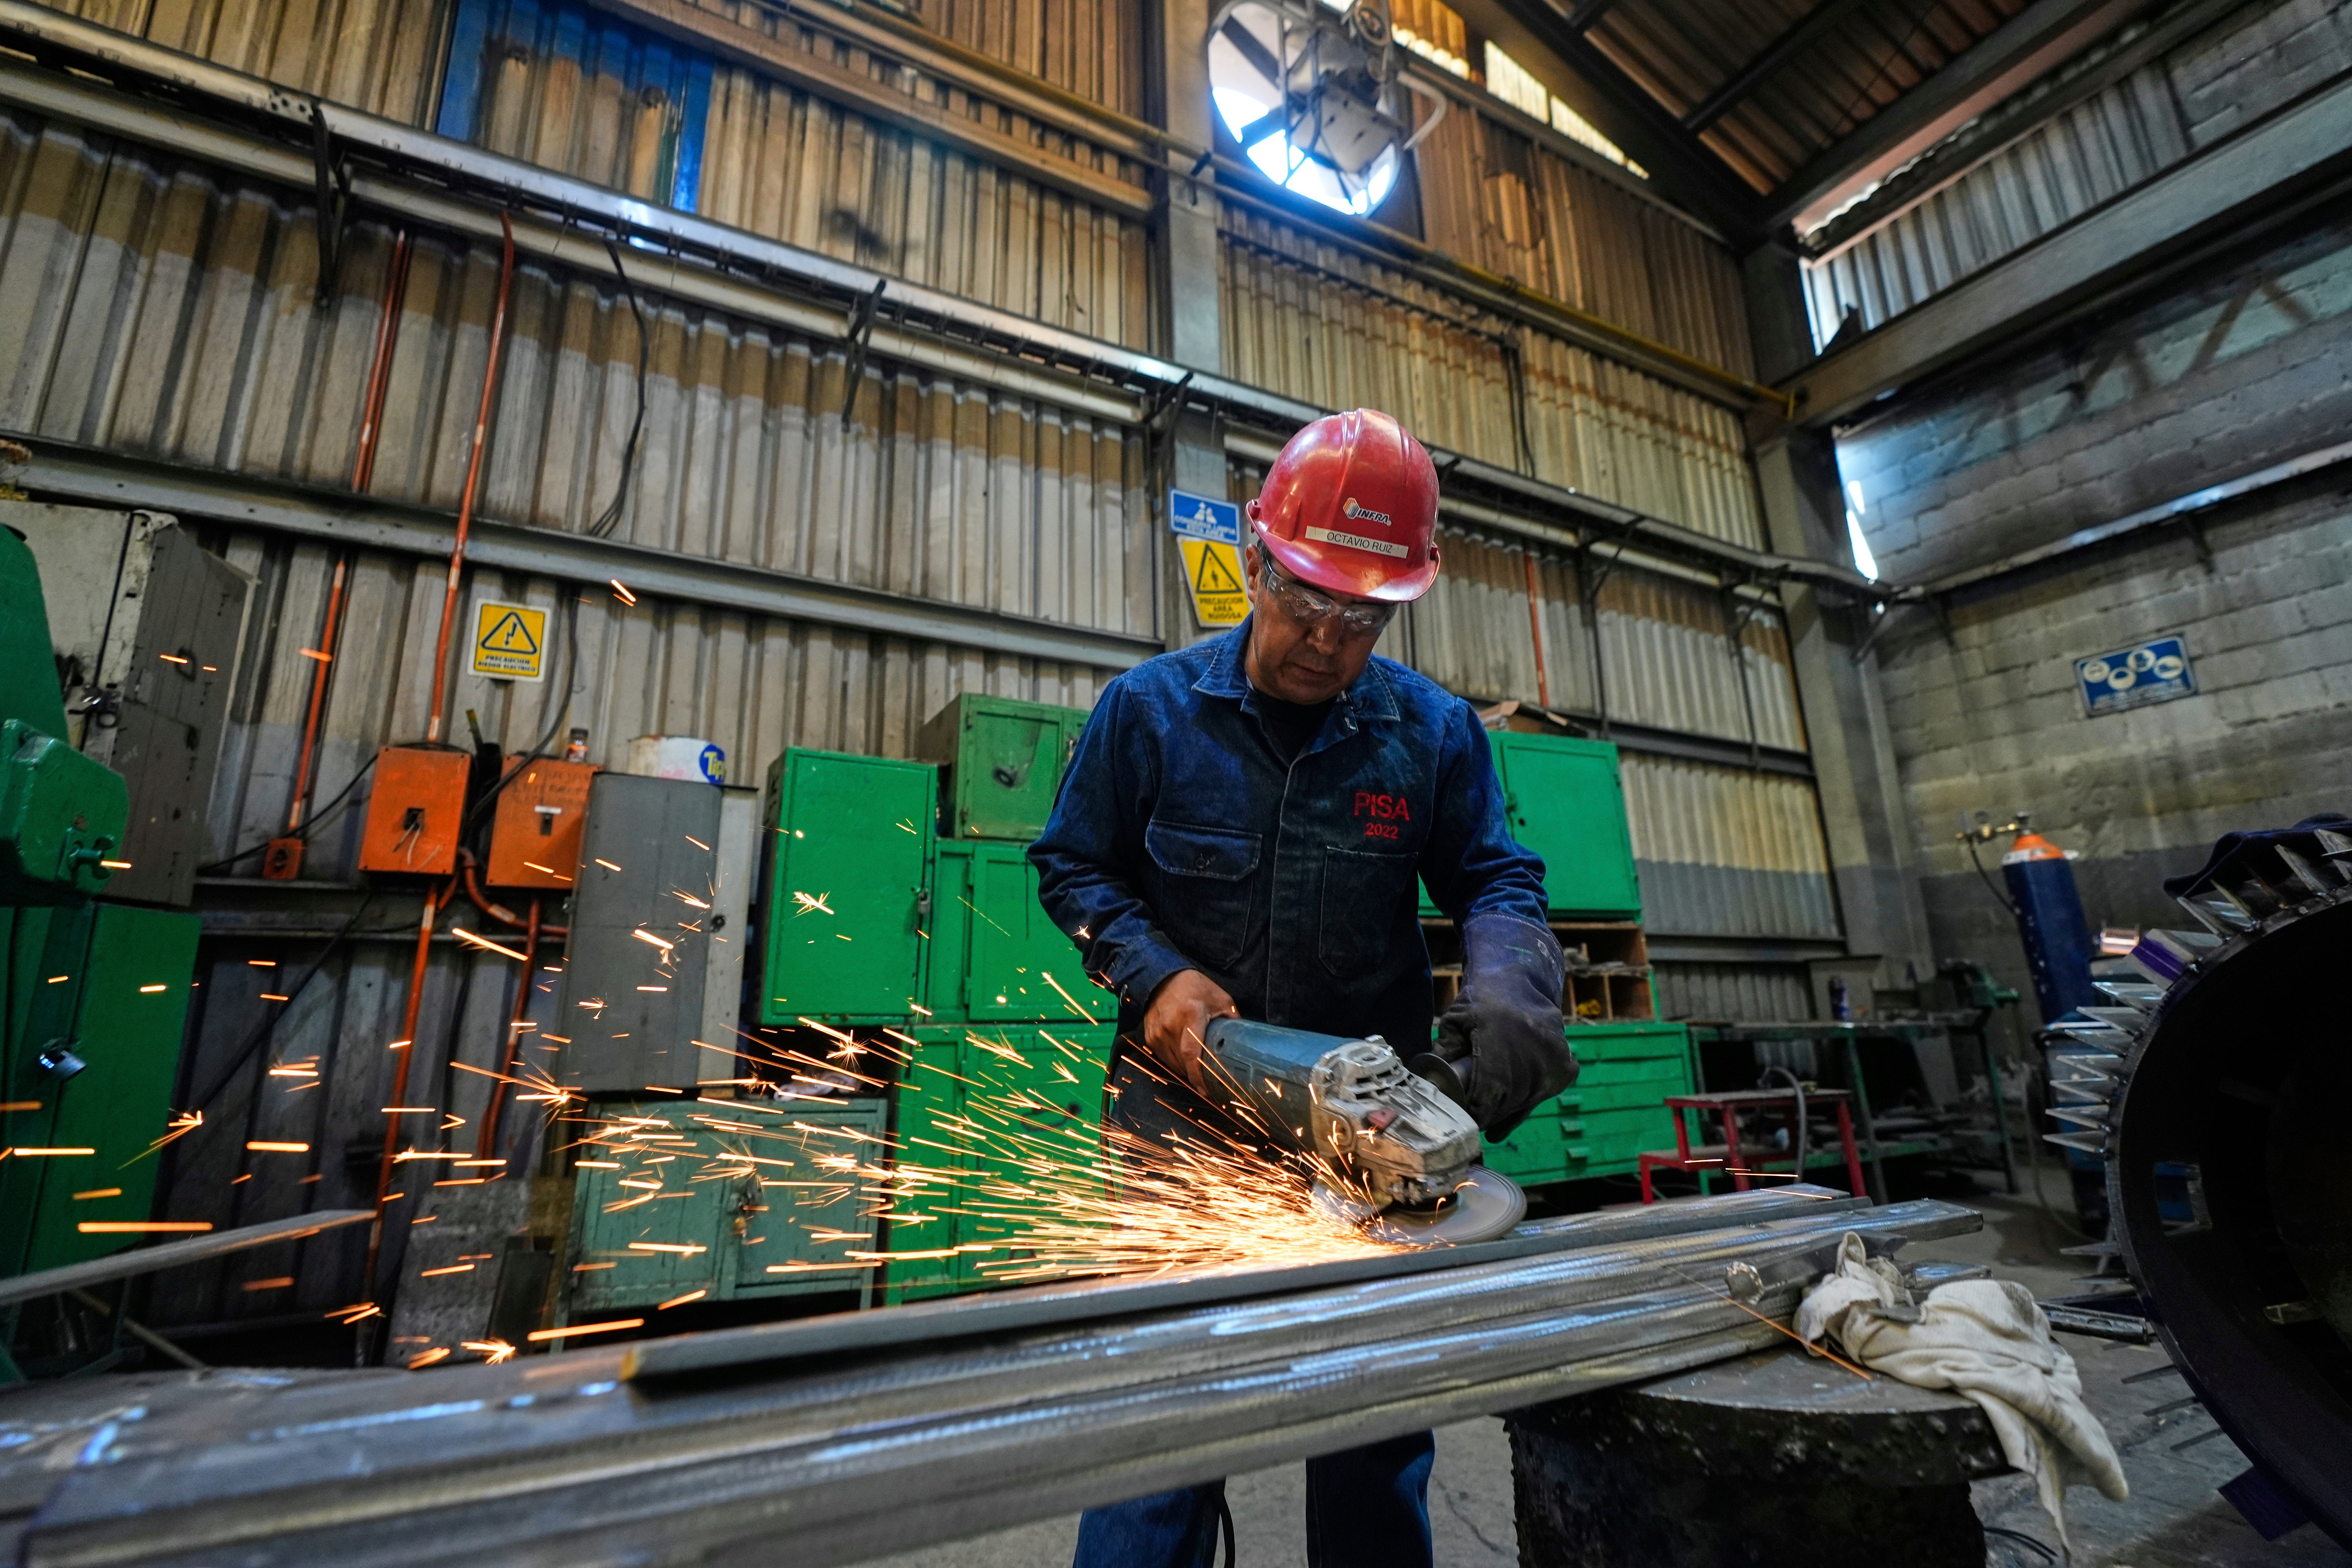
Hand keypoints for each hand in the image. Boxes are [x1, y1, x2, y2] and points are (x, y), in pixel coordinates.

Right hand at [1142, 968, 1236, 1091]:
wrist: (1163, 978)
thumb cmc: (1196, 988)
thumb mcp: (1221, 1000)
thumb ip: (1232, 1021)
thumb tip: (1245, 1043)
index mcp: (1191, 1014)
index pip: (1192, 1053)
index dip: (1198, 1076)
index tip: (1207, 1090)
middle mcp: (1170, 1025)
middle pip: (1182, 1062)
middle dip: (1196, 1075)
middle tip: (1209, 1082)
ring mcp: (1157, 1032)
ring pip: (1172, 1063)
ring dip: (1185, 1071)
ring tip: (1198, 1070)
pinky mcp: (1149, 1036)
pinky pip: (1163, 1058)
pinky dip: (1174, 1062)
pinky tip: (1184, 1059)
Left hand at [1438, 914, 1577, 1136]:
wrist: (1521, 981)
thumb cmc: (1482, 1001)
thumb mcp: (1454, 1020)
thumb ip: (1443, 1054)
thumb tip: (1434, 1089)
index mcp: (1501, 1043)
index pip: (1487, 1098)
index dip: (1473, 1113)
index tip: (1463, 1119)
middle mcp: (1533, 1054)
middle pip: (1506, 1104)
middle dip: (1487, 1113)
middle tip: (1473, 1114)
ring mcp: (1554, 1062)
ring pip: (1525, 1102)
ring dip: (1506, 1109)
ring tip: (1489, 1108)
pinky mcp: (1567, 1067)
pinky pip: (1542, 1095)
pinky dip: (1525, 1100)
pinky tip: (1510, 1102)